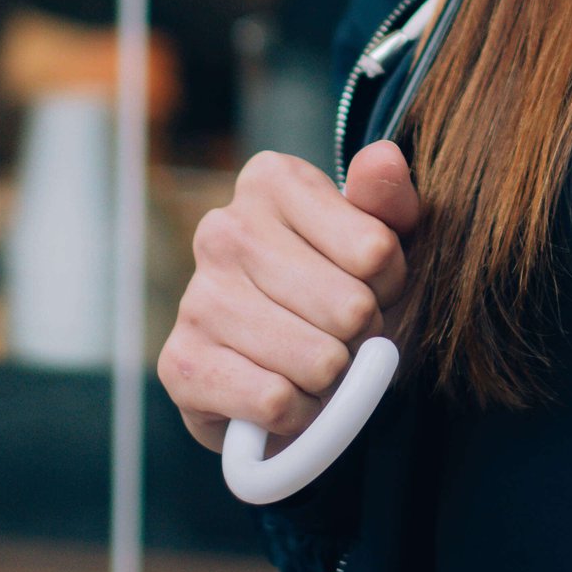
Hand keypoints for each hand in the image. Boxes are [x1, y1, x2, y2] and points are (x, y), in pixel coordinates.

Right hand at [157, 142, 418, 455]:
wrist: (287, 369)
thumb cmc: (345, 288)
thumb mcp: (385, 237)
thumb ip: (390, 196)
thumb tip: (383, 157)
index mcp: (271, 180)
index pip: (376, 249)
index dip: (391, 283)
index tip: (371, 283)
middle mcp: (222, 228)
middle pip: (350, 308)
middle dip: (363, 335)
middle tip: (344, 332)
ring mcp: (197, 296)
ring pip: (318, 361)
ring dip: (333, 378)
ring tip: (316, 361)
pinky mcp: (180, 365)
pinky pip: (276, 403)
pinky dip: (299, 413)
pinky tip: (287, 393)